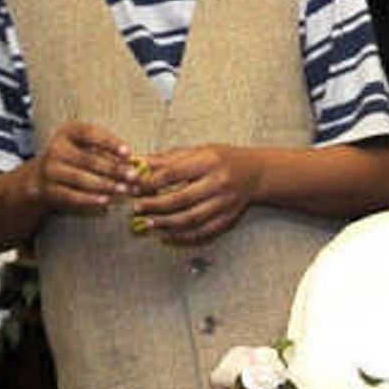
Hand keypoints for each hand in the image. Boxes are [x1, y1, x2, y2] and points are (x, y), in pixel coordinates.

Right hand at [37, 122, 136, 214]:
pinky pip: (72, 196)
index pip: (90, 133)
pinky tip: (106, 201)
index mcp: (67, 132)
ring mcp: (50, 170)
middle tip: (133, 176)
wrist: (40, 177)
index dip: (110, 143)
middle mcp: (56, 148)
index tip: (128, 152)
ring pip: (81, 178)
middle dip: (113, 168)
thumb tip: (132, 163)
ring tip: (123, 190)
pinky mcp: (48, 190)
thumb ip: (105, 151)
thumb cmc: (73, 158)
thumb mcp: (84, 146)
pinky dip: (90, 199)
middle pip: (88, 159)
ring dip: (105, 185)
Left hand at [132, 144, 263, 245]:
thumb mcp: (197, 151)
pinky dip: (182, 236)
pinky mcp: (228, 219)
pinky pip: (202, 232)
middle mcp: (219, 183)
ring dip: (165, 223)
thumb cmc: (222, 159)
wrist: (255, 173)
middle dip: (155, 206)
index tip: (133, 187)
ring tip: (148, 223)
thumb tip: (137, 163)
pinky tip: (166, 235)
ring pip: (190, 219)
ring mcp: (225, 203)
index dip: (151, 182)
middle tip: (136, 208)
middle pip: (181, 198)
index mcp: (209, 161)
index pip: (174, 173)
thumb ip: (167, 159)